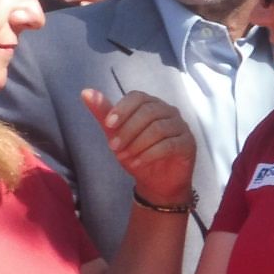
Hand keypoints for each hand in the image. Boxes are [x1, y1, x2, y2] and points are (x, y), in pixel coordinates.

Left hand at [81, 88, 193, 208]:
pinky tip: (138, 163)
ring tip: (125, 157)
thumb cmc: (136, 153)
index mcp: (151, 104)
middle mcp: (169, 111)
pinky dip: (149, 154)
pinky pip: (169, 145)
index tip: (108, 125)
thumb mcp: (116, 134)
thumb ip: (104, 113)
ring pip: (158, 129)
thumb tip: (85, 92)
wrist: (156, 181)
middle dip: (128, 130)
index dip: (122, 109)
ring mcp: (181, 127)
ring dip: (137, 144)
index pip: (138, 97)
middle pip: (149, 112)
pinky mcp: (188, 144)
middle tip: (113, 147)